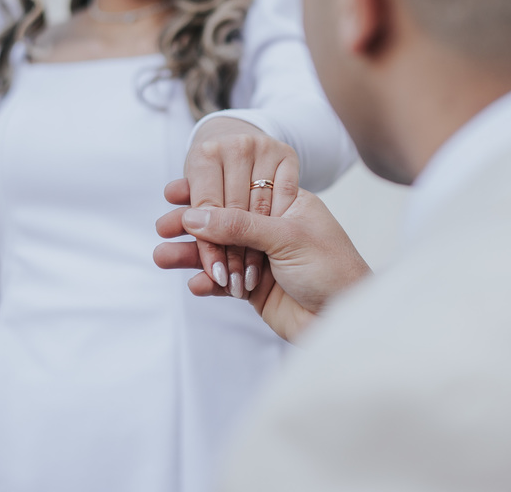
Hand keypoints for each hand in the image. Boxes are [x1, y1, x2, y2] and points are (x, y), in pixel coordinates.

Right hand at [154, 186, 370, 342]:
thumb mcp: (287, 238)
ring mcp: (261, 259)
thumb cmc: (333, 269)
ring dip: (191, 255)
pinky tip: (195, 284)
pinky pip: (222, 282)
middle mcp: (270, 229)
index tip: (174, 191)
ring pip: (218, 252)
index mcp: (285, 205)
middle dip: (190, 225)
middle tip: (163, 226)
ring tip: (162, 257)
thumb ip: (240, 225)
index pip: (238, 191)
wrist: (348, 319)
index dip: (206, 191)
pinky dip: (207, 282)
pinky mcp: (255, 289)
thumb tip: (195, 214)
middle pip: (221, 221)